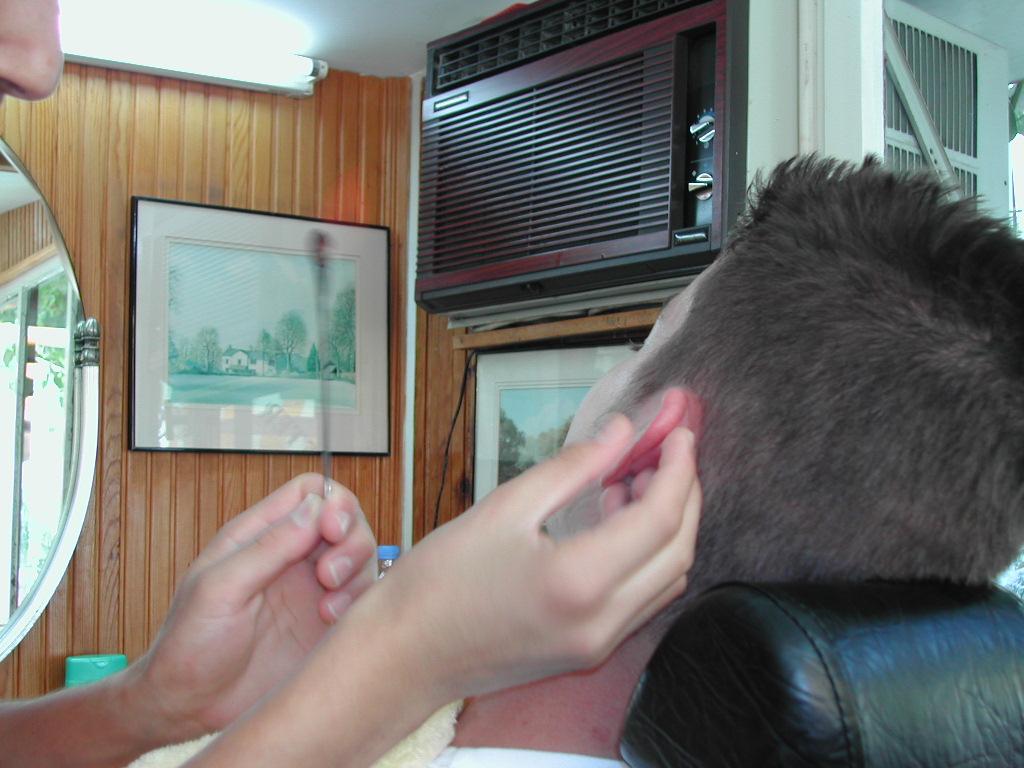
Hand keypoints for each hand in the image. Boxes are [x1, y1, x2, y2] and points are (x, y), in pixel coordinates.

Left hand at [124, 473, 376, 739]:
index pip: (309, 492)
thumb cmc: (189, 644)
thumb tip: (316, 507)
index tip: (331, 528)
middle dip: (351, 539)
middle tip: (329, 575)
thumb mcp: (220, 589)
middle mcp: (292, 557)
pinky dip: (358, 602)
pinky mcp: (327, 624)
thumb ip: (268, 546)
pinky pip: (361, 597)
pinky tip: (331, 622)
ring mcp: (312, 590)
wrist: (190, 708)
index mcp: (259, 536)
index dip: (331, 500)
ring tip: (328, 606)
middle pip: (345, 520)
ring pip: (359, 557)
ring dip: (356, 573)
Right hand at [369, 413, 700, 699]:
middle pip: (677, 551)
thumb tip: (622, 432)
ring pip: (667, 579)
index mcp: (579, 582)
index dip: (678, 469)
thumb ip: (573, 467)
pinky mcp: (588, 654)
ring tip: (633, 479)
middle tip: (665, 451)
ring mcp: (598, 645)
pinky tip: (614, 521)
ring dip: (667, 527)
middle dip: (683, 495)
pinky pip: (642, 600)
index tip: (677, 433)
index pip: (660, 519)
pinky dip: (646, 557)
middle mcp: (601, 622)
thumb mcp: (505, 507)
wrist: (403, 655)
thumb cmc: (439, 582)